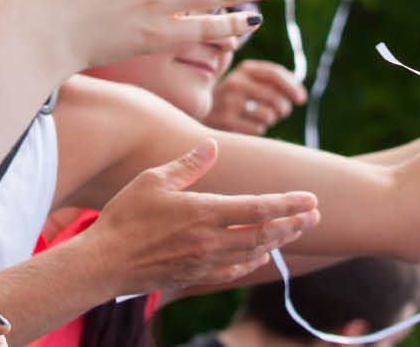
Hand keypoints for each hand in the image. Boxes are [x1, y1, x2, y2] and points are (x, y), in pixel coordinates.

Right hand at [78, 139, 318, 293]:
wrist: (103, 263)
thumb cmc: (125, 216)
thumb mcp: (154, 179)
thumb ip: (189, 165)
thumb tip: (213, 145)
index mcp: (204, 213)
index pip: (258, 207)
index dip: (288, 204)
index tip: (311, 199)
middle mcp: (210, 240)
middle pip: (264, 232)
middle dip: (293, 223)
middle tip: (316, 215)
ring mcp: (204, 261)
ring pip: (253, 251)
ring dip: (279, 240)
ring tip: (298, 230)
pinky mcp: (195, 275)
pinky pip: (233, 269)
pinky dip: (253, 260)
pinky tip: (261, 253)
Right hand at [206, 60, 306, 134]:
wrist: (202, 111)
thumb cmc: (236, 96)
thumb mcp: (250, 81)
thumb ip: (273, 82)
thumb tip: (300, 94)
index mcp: (244, 69)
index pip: (274, 73)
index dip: (292, 86)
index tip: (302, 99)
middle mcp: (235, 83)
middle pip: (274, 97)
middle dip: (284, 108)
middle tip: (282, 112)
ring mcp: (229, 103)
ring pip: (268, 115)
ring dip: (272, 120)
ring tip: (262, 118)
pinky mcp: (226, 122)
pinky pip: (258, 129)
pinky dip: (260, 129)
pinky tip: (249, 125)